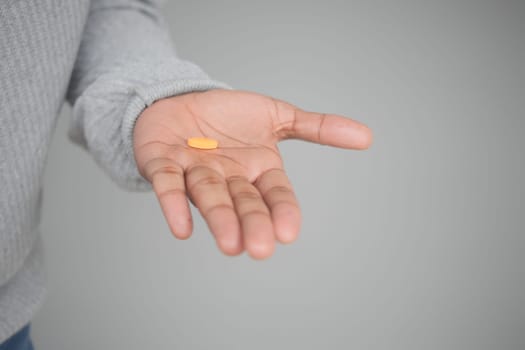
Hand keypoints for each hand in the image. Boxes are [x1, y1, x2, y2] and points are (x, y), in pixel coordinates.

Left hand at [133, 89, 371, 258]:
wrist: (181, 99)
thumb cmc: (229, 114)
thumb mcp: (278, 115)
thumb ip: (317, 127)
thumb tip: (367, 136)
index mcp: (257, 170)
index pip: (275, 194)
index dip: (282, 211)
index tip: (288, 233)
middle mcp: (227, 177)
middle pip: (242, 202)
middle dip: (251, 223)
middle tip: (258, 249)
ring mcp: (194, 171)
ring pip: (208, 196)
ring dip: (218, 219)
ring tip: (230, 244)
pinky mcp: (162, 162)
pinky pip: (168, 184)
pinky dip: (174, 204)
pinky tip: (182, 228)